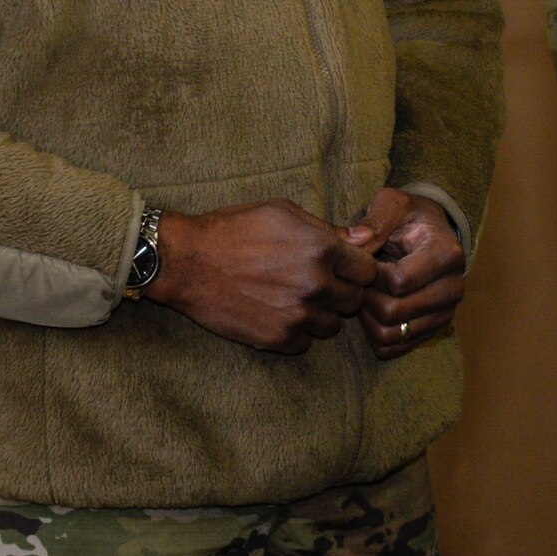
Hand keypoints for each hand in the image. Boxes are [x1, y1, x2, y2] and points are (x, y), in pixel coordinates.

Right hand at [148, 200, 377, 354]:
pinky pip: (305, 343)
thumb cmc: (235, 229)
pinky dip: (296, 332)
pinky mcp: (277, 338)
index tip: (345, 270)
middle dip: (341, 292)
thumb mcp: (283, 212)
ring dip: (320, 315)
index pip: (368, 271)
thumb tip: (365, 239)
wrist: (188, 261)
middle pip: (354, 301)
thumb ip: (327, 229)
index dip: (358, 270)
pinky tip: (278, 314)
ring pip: (332, 326)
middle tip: (318, 284)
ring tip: (294, 299)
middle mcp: (316, 284)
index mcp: (323, 249)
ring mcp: (298, 314)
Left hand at [343, 188, 466, 360]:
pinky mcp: (432, 330)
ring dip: (367, 317)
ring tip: (366, 293)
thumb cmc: (409, 218)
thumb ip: (375, 220)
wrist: (430, 235)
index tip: (363, 261)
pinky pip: (392, 348)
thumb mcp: (393, 205)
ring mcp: (445, 313)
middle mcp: (453, 288)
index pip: (398, 282)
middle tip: (359, 280)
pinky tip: (373, 308)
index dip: (370, 275)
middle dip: (366, 297)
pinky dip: (373, 333)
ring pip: (391, 335)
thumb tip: (354, 241)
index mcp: (447, 255)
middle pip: (393, 312)